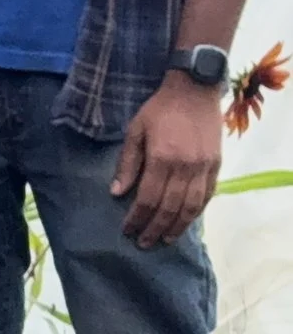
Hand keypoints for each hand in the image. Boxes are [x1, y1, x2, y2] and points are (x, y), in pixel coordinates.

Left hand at [112, 74, 222, 247]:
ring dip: (178, 226)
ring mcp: (204, 168)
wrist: (194, 90)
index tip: (127, 230)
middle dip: (155, 228)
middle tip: (143, 243)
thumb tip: (116, 193)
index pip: (148, 198)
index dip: (137, 217)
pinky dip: (196, 212)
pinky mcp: (216, 166)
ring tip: (165, 239)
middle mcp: (186, 167)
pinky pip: (207, 195)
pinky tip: (186, 221)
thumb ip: (128, 163)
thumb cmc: (159, 109)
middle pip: (170, 207)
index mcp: (162, 158)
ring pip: (191, 206)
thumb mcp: (135, 131)